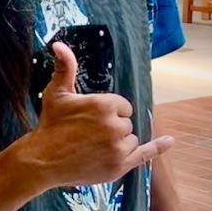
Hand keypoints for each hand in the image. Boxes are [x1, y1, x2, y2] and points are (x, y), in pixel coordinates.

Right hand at [25, 42, 173, 188]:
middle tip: (87, 134)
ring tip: (93, 146)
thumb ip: (65, 67)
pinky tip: (170, 141)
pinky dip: (158, 147)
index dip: (108, 112)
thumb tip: (59, 44)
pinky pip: (145, 154)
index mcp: (105, 104)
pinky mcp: (119, 166)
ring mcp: (118, 148)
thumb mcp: (57, 93)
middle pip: (126, 123)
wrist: (41, 160)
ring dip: (118, 142)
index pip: (123, 106)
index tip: (90, 119)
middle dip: (111, 127)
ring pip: (130, 140)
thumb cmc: (50, 125)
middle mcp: (115, 125)